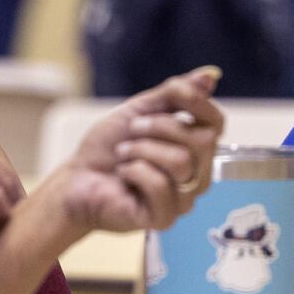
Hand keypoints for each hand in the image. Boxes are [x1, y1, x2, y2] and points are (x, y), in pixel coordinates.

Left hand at [44, 67, 224, 234]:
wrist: (77, 178)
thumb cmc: (108, 147)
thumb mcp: (140, 110)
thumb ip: (175, 94)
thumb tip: (211, 75)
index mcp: (194, 149)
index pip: (217, 124)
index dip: (197, 103)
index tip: (170, 93)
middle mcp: (196, 175)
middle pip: (203, 141)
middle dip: (161, 126)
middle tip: (133, 130)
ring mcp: (183, 199)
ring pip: (181, 162)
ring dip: (142, 149)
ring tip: (123, 154)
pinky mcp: (164, 219)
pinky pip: (160, 185)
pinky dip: (134, 171)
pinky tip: (123, 175)